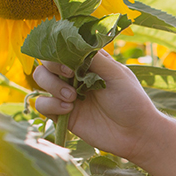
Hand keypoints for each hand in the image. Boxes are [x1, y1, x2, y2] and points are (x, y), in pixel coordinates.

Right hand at [32, 50, 163, 161]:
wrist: (134, 133)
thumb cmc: (131, 100)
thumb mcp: (116, 74)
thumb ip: (93, 58)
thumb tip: (73, 42)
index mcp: (89, 61)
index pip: (64, 46)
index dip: (61, 49)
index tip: (72, 61)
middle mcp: (75, 75)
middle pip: (47, 60)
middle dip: (53, 66)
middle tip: (70, 75)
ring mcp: (67, 93)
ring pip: (41, 79)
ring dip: (52, 85)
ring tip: (72, 97)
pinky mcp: (62, 113)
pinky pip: (42, 104)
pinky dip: (51, 104)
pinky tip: (69, 109)